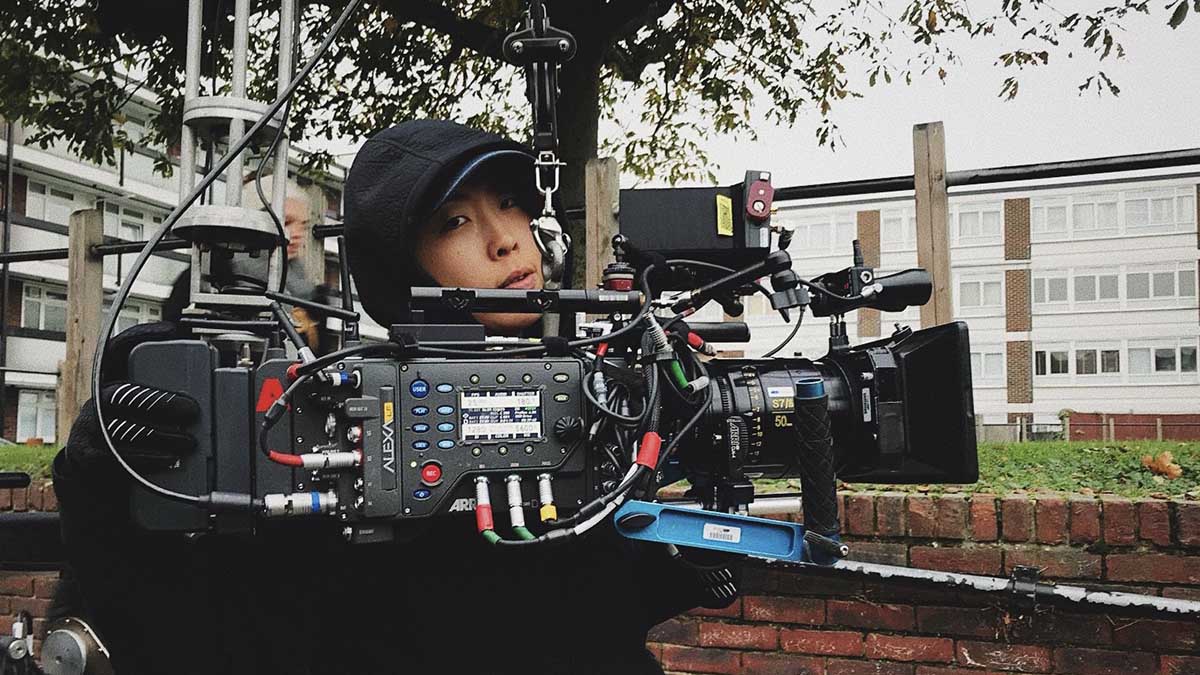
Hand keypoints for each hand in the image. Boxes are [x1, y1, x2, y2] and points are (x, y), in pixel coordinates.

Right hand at [62, 322, 199, 472]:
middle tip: (192, 410)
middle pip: (127, 394)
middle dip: (162, 402)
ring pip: (126, 427)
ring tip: (188, 442)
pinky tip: (168, 459)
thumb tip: (211, 385)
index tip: (170, 331)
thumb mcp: (143, 408)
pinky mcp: (89, 453)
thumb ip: (165, 393)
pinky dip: (148, 457)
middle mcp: (98, 399)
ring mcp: (89, 426)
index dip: (139, 335)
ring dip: (162, 435)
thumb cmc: (130, 432)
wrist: (94, 470)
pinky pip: (118, 455)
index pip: (117, 349)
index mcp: (112, 381)